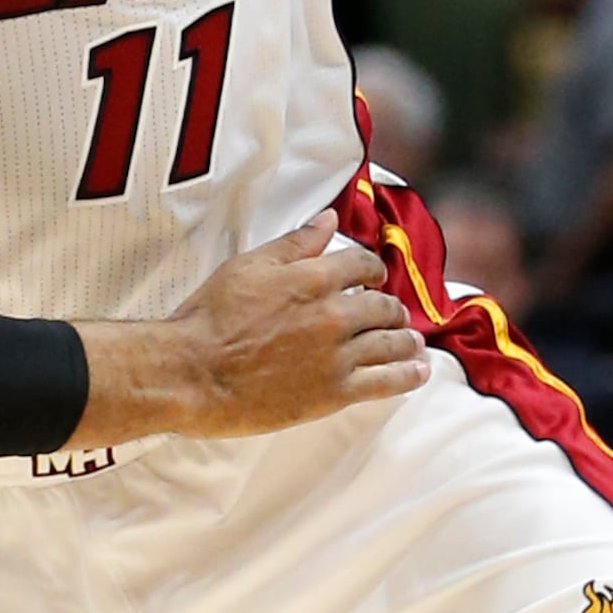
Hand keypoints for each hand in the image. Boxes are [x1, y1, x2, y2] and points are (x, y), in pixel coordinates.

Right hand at [82, 219, 428, 445]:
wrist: (192, 372)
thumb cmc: (210, 318)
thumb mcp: (249, 266)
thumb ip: (295, 244)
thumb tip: (329, 220)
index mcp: (314, 278)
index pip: (362, 265)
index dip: (372, 270)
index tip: (372, 279)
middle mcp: (335, 315)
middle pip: (384, 306)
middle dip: (389, 309)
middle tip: (390, 315)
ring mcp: (339, 356)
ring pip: (392, 343)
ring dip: (406, 340)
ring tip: (412, 343)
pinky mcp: (336, 392)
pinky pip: (388, 381)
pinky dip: (409, 374)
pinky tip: (419, 370)